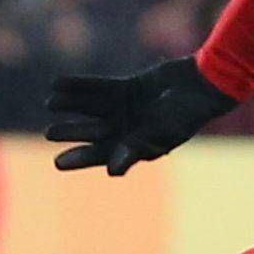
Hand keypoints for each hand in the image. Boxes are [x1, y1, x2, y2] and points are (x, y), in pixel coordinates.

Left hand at [45, 57, 241, 174]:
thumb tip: (111, 170)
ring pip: (93, 108)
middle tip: (50, 133)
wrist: (203, 84)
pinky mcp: (129, 87)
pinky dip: (80, 85)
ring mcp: (128, 108)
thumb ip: (135, 146)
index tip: (58, 162)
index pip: (103, 155)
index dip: (80, 158)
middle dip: (73, 131)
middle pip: (95, 131)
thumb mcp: (160, 131)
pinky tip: (58, 83)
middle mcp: (130, 128)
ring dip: (72, 106)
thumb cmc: (185, 113)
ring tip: (49, 103)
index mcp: (137, 146)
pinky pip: (99, 87)